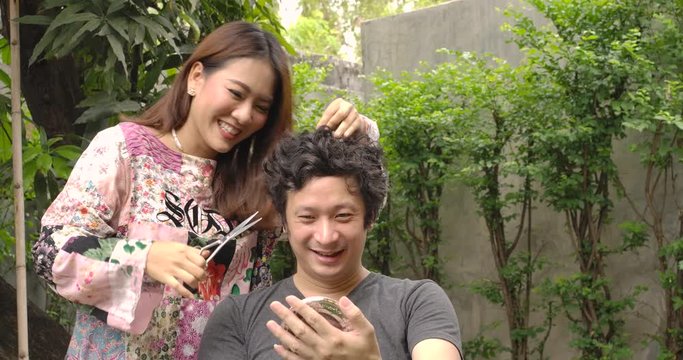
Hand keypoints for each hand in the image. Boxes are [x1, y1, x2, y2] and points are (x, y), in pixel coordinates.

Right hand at [145, 242, 207, 297]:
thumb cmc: (162, 249)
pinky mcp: (166, 278)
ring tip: (195, 285)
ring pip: (191, 280)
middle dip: (202, 277)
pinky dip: (186, 293)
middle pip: (198, 271)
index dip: (204, 266)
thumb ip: (193, 250)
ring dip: (196, 284)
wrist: (144, 254)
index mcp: (185, 251)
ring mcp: (173, 270)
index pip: (201, 260)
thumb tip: (207, 253)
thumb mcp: (178, 246)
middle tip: (201, 278)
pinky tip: (191, 296)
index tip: (202, 268)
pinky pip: (179, 287)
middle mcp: (181, 260)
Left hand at [266, 296, 381, 359]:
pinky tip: (277, 346)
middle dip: (285, 316)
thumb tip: (342, 299)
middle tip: (274, 305)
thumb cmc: (367, 351)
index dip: (300, 307)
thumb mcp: (367, 331)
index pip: (313, 319)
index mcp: (334, 337)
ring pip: (294, 345)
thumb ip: (355, 314)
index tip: (290, 298)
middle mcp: (322, 349)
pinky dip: (285, 354)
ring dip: (280, 334)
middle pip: (299, 330)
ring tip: (269, 323)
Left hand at [316, 98, 365, 137]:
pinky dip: (348, 131)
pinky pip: (354, 126)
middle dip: (333, 122)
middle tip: (328, 131)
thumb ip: (325, 122)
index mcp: (338, 103)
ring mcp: (355, 112)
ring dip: (341, 129)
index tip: (320, 128)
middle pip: (341, 113)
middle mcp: (348, 105)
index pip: (330, 111)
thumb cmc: (339, 120)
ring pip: (347, 121)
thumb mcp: (331, 119)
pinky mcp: (359, 120)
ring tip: (335, 136)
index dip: (324, 120)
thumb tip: (319, 129)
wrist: (353, 122)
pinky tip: (344, 136)